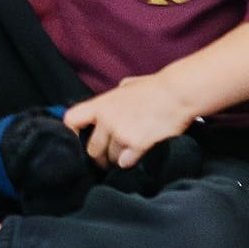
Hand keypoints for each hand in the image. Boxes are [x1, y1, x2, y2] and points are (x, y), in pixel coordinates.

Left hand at [64, 74, 195, 168]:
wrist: (177, 94)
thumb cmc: (155, 87)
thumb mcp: (128, 86)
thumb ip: (116, 95)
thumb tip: (115, 95)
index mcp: (101, 104)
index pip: (71, 120)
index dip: (72, 133)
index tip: (79, 139)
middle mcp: (107, 120)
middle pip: (92, 149)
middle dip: (99, 156)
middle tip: (105, 159)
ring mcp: (121, 133)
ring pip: (111, 158)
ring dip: (116, 160)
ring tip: (124, 156)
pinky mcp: (137, 145)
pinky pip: (126, 162)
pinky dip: (130, 161)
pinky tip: (135, 156)